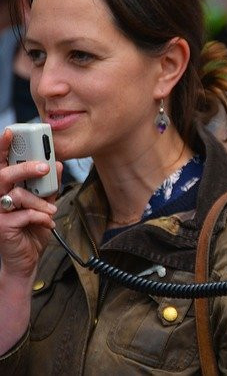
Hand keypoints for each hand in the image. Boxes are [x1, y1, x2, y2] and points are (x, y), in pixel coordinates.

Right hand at [0, 129, 62, 279]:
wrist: (27, 259)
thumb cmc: (32, 228)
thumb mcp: (44, 204)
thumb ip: (49, 186)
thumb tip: (58, 165)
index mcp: (5, 188)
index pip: (0, 163)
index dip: (2, 146)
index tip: (11, 131)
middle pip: (3, 175)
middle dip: (25, 168)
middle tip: (44, 167)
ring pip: (16, 195)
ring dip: (39, 202)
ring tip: (51, 211)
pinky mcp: (2, 227)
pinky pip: (23, 215)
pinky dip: (40, 218)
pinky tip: (47, 223)